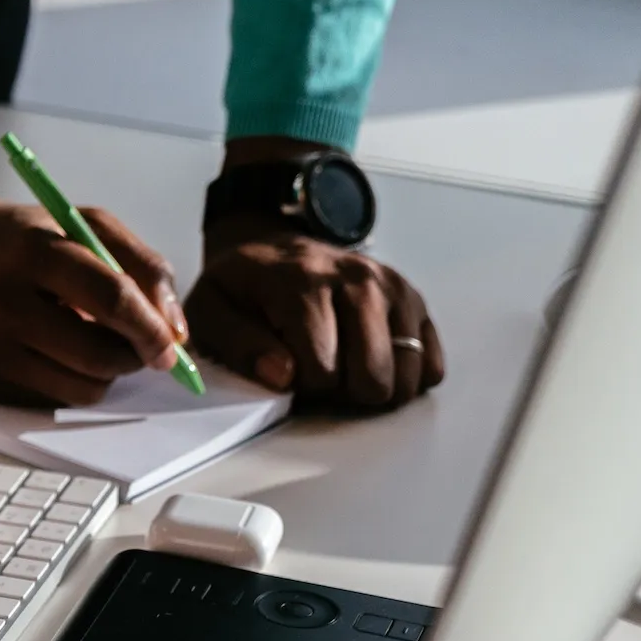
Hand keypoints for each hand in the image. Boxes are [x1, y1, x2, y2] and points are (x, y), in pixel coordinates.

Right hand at [0, 95, 185, 408]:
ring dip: (103, 373)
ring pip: (79, 389)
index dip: (151, 328)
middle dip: (133, 357)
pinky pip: (49, 402)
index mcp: (32, 251)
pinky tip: (52, 352)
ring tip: (90, 341)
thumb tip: (176, 331)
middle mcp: (2, 302)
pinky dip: (67, 383)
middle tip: (139, 345)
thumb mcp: (78, 223)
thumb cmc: (14, 238)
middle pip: (98, 356)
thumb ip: (138, 264)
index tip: (171, 345)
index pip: (110, 299)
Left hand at [186, 217, 445, 411]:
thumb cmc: (243, 288)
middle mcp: (358, 280)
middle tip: (320, 374)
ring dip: (375, 388)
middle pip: (373, 377)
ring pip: (407, 374)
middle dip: (343, 393)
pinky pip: (429, 363)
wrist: (271, 247)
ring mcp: (391, 288)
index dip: (302, 387)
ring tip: (344, 369)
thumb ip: (238, 345)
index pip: (323, 369)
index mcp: (304, 283)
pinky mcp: (413, 300)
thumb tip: (284, 376)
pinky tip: (373, 363)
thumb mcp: (211, 310)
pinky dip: (405, 376)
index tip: (287, 371)